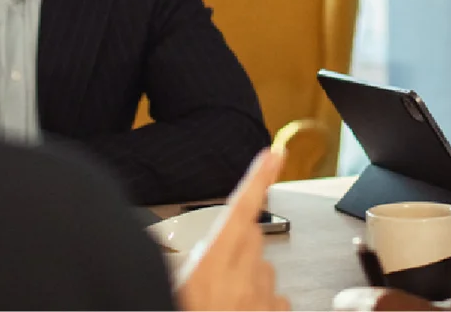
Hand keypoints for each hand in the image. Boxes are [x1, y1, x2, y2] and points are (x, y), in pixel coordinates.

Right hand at [176, 148, 290, 310]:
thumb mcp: (173, 288)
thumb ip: (190, 262)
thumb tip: (199, 249)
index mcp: (211, 268)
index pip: (241, 209)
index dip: (259, 178)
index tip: (274, 154)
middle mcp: (243, 279)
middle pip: (253, 237)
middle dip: (239, 244)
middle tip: (217, 273)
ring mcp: (263, 298)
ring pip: (265, 269)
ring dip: (249, 277)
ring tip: (225, 304)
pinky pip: (277, 297)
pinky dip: (264, 301)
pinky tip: (243, 311)